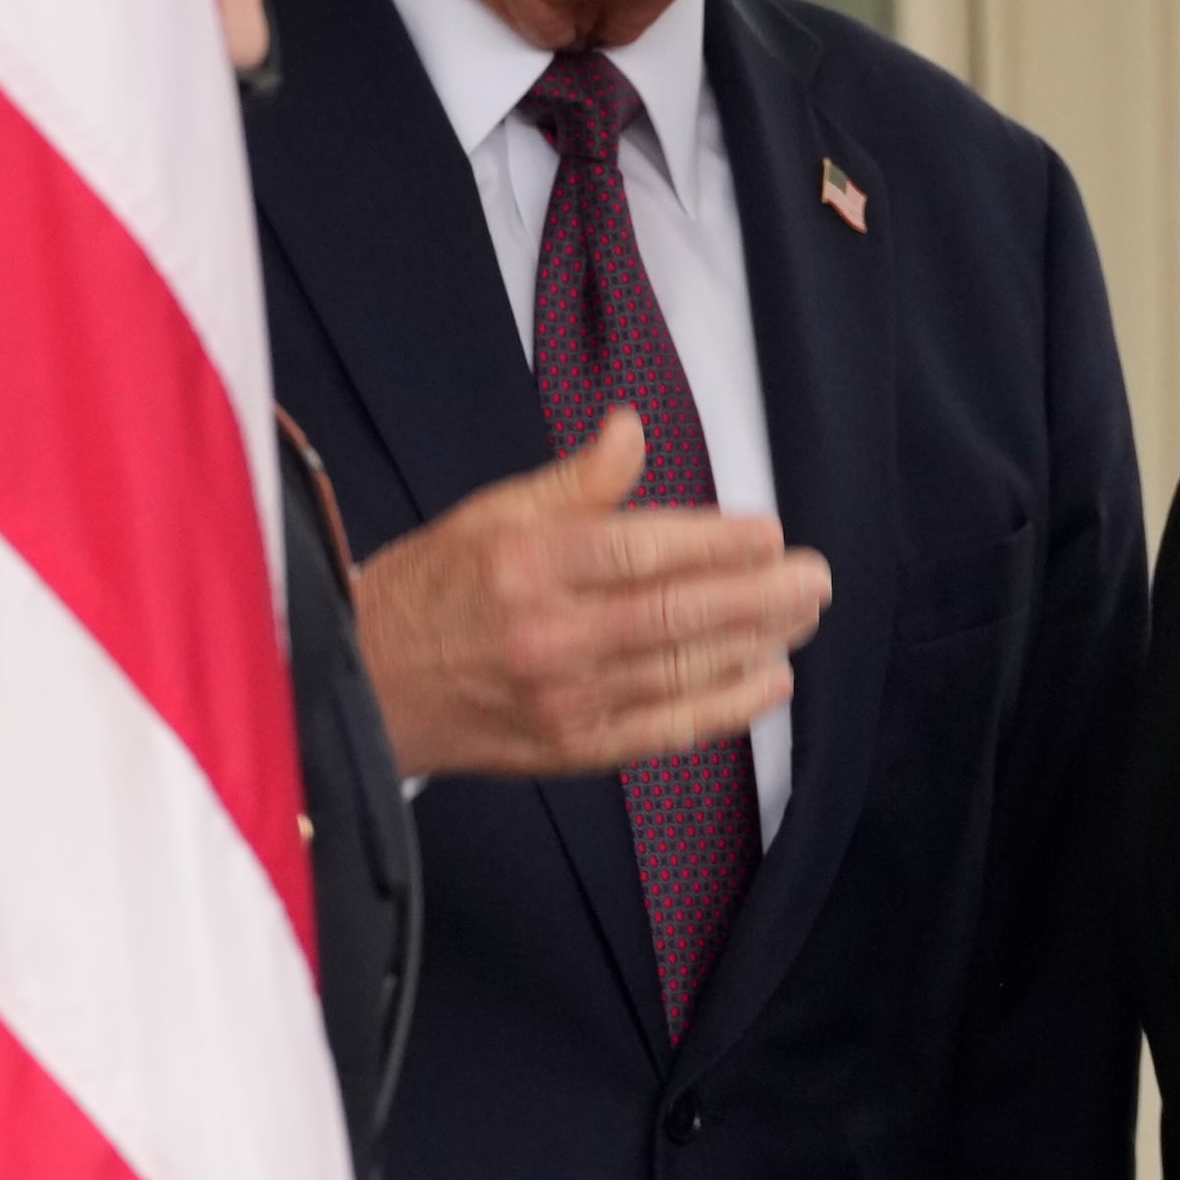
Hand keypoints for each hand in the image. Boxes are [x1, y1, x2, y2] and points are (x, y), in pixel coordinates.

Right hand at [350, 411, 830, 779]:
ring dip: (754, 645)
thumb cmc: (433, 590)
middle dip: (759, 596)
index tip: (769, 533)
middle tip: (815, 578)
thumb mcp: (491, 514)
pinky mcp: (568, 751)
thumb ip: (573, 480)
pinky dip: (722, 708)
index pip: (641, 550)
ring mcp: (561, 700)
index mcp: (525, 564)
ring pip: (680, 671)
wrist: (364, 686)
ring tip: (802, 619)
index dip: (716, 543)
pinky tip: (767, 683)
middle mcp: (547, 635)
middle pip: (675, 613)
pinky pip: (662, 731)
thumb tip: (633, 428)